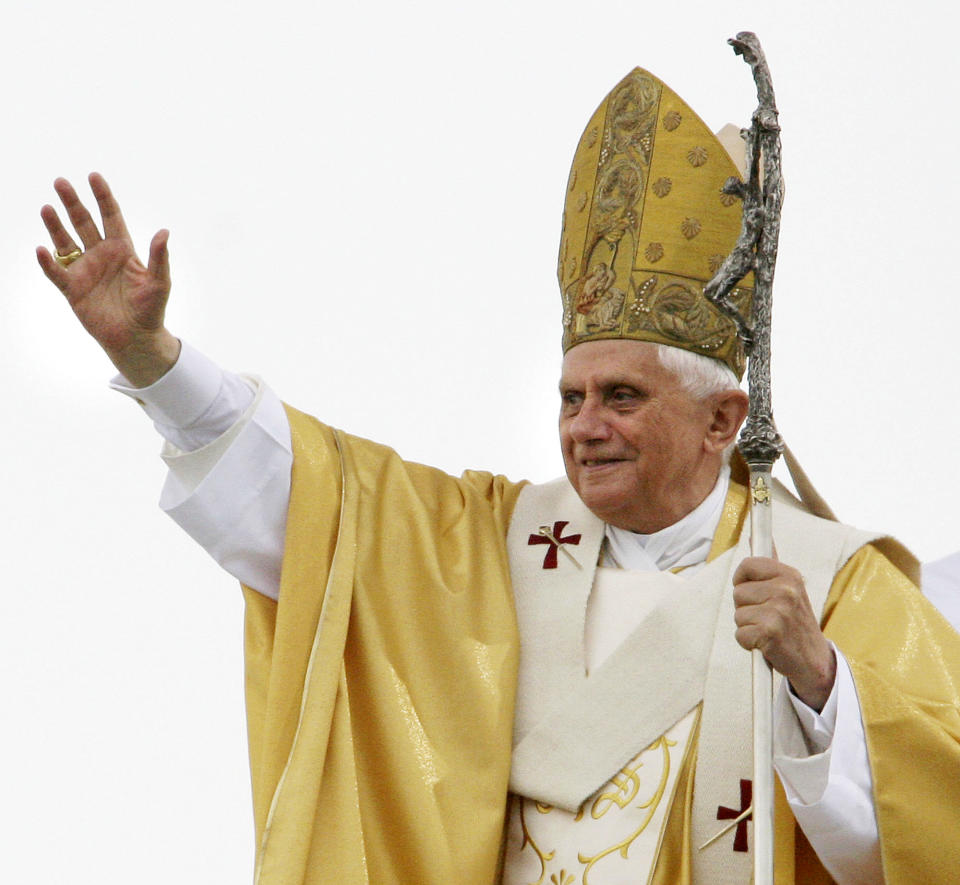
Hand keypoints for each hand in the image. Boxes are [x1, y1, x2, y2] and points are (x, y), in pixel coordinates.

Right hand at [37, 172, 179, 386]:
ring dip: (56, 225)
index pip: (111, 217)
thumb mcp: (159, 282)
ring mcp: (85, 270)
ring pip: (66, 242)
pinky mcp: (73, 289)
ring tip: (47, 208)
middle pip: (84, 223)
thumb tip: (164, 232)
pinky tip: (42, 249)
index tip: (94, 176)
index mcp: (122, 250)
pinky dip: (48, 262)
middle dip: (73, 203)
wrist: (136, 339)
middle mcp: (101, 255)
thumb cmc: (151, 310)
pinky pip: (56, 272)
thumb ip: (159, 258)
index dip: (103, 197)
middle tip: (61, 182)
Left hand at [732, 556, 835, 710]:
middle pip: (737, 592)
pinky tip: (767, 644)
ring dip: (748, 626)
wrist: (814, 659)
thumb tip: (755, 536)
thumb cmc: (794, 622)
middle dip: (746, 607)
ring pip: (737, 615)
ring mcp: (778, 611)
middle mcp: (786, 590)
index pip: (746, 565)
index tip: (754, 592)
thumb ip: (771, 564)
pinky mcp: (770, 632)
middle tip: (768, 617)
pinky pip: (740, 635)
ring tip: (769, 630)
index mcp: (789, 575)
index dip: (743, 581)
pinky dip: (748, 643)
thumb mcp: (790, 588)